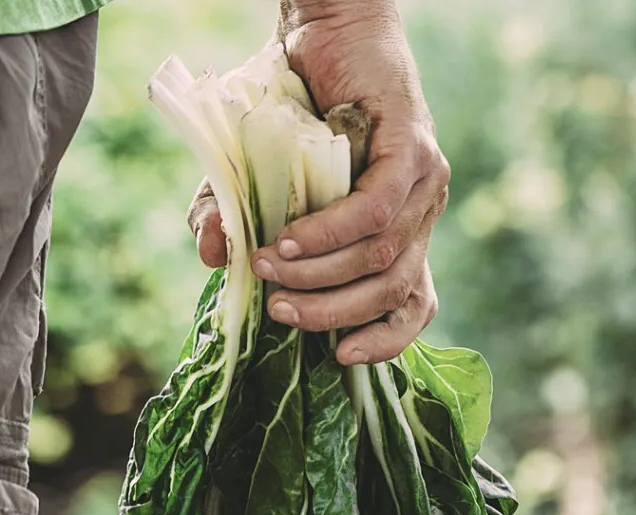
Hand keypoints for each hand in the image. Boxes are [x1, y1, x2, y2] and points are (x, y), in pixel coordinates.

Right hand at [189, 0, 448, 364]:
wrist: (322, 23)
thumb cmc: (290, 96)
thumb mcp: (252, 168)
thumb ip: (231, 214)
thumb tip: (210, 256)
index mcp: (399, 228)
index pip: (413, 303)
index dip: (388, 340)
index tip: (341, 359)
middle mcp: (422, 211)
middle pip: (394, 290)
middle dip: (334, 313)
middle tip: (278, 312)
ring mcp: (425, 181)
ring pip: (385, 254)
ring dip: (325, 274)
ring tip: (270, 270)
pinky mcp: (415, 148)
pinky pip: (378, 209)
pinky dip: (333, 232)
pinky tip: (292, 240)